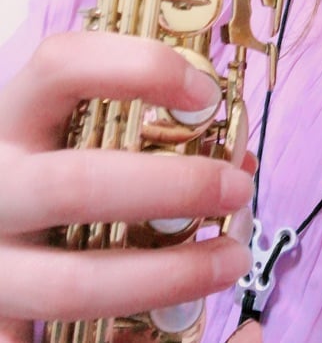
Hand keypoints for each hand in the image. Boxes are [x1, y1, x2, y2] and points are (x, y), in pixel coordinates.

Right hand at [0, 31, 253, 327]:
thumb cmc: (51, 158)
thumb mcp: (78, 125)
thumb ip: (148, 127)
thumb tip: (238, 158)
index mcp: (16, 117)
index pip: (63, 66)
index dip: (141, 69)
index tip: (207, 95)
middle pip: (76, 186)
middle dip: (174, 189)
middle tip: (237, 188)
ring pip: (72, 283)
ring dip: (168, 276)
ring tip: (231, 259)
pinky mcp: (1, 314)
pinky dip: (123, 341)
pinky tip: (184, 322)